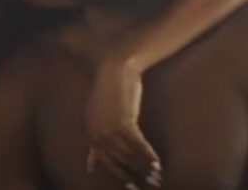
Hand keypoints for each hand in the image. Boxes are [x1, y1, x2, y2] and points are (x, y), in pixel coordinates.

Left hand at [86, 58, 162, 187]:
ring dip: (145, 166)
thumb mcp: (96, 118)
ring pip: (129, 154)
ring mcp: (109, 128)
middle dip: (136, 175)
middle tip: (152, 184)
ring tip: (157, 175)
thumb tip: (90, 167)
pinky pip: (137, 143)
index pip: (107, 162)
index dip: (122, 176)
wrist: (115, 68)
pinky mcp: (123, 120)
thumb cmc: (108, 92)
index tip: (134, 186)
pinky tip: (157, 162)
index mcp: (91, 134)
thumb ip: (95, 145)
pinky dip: (147, 154)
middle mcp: (97, 134)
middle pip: (119, 161)